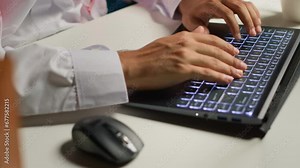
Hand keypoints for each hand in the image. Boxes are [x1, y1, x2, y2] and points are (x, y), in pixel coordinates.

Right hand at [118, 26, 246, 89]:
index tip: (235, 53)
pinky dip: (218, 76)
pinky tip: (226, 80)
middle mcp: (187, 44)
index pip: (211, 40)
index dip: (226, 47)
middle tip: (242, 65)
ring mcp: (185, 57)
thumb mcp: (169, 42)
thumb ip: (187, 38)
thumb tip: (201, 31)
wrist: (134, 65)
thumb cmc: (148, 56)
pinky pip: (206, 73)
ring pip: (213, 62)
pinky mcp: (182, 69)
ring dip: (229, 69)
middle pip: (216, 51)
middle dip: (232, 59)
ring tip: (238, 74)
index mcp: (184, 37)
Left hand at [178, 0, 261, 38]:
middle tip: (252, 34)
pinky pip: (247, 4)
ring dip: (253, 18)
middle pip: (239, 7)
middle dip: (248, 21)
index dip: (234, 25)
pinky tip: (257, 22)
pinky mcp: (233, 0)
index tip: (238, 37)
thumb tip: (209, 36)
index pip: (226, 13)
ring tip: (257, 31)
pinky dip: (254, 13)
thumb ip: (199, 29)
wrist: (191, 2)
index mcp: (211, 4)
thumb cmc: (191, 13)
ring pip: (245, 5)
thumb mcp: (191, 22)